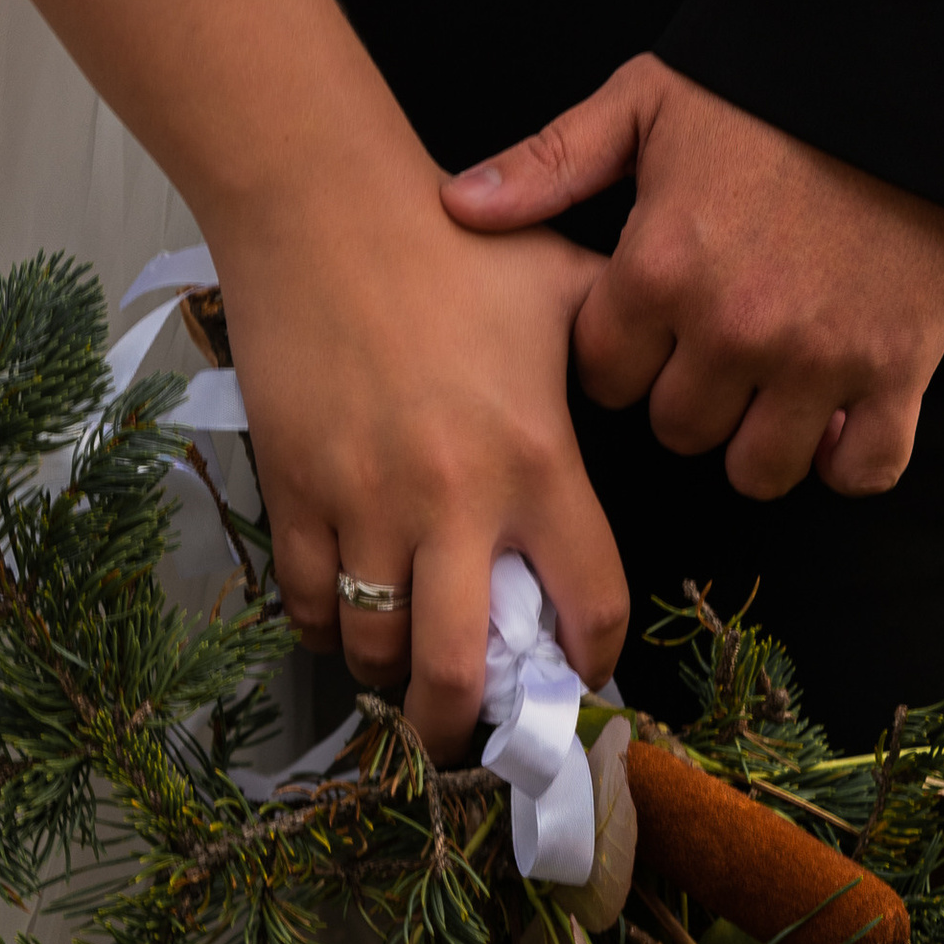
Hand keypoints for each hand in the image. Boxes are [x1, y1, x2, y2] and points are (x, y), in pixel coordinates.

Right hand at [213, 149, 628, 756]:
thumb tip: (648, 374)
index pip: (588, 603)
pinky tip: (343, 620)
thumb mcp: (562, 284)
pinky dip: (325, 626)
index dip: (591, 661)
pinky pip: (307, 598)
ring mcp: (365, 503)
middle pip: (457, 670)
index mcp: (537, 463)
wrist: (320, 207)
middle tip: (468, 736)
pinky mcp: (295, 489)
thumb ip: (614, 344)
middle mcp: (453, 503)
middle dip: (462, 727)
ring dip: (390, 675)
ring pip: (374, 646)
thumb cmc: (450, 241)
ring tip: (402, 673)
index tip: (583, 676)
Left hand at [442, 56, 943, 498]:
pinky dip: (850, 457)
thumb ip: (553, 163)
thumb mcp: (649, 101)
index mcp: (660, 268)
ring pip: (757, 468)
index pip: (604, 376)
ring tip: (771, 392)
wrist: (911, 64)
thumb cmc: (773, 83)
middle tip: (712, 353)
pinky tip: (839, 419)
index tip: (648, 328)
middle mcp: (732, 328)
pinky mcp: (897, 368)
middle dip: (686, 399)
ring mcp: (819, 357)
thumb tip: (461, 206)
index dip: (622, 355)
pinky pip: (863, 468)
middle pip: (677, 429)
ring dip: (758, 441)